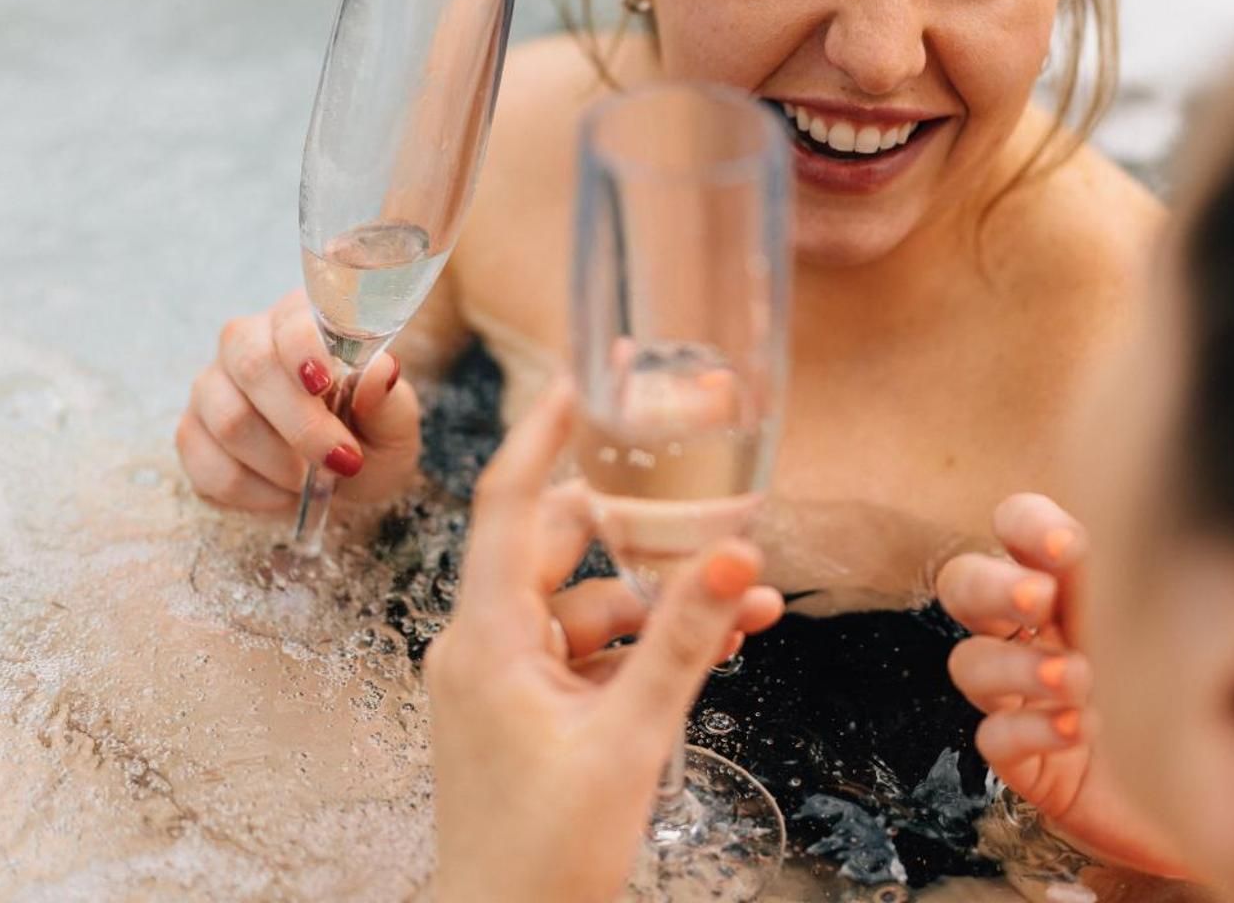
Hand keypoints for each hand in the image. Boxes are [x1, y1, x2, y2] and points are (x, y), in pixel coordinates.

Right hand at [175, 289, 420, 511]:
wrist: (342, 477)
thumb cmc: (369, 438)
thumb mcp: (394, 426)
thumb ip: (387, 400)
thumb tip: (381, 371)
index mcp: (300, 323)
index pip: (291, 321)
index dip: (304, 349)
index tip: (326, 385)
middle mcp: (246, 344)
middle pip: (252, 366)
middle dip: (300, 423)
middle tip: (340, 461)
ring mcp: (212, 388)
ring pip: (227, 419)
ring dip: (278, 463)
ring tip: (311, 480)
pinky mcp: (192, 434)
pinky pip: (206, 464)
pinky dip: (251, 491)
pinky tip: (281, 494)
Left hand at [426, 383, 783, 902]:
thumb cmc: (546, 855)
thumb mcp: (630, 737)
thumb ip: (684, 641)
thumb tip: (737, 558)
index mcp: (487, 640)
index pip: (509, 505)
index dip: (543, 435)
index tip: (579, 379)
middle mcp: (484, 647)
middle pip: (560, 551)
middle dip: (642, 536)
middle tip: (709, 507)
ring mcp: (502, 682)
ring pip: (588, 608)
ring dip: (661, 605)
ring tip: (749, 613)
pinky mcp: (524, 713)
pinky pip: (586, 655)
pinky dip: (642, 649)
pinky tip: (713, 650)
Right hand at [938, 494, 1188, 878]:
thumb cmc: (1230, 702)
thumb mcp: (1220, 627)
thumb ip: (1196, 578)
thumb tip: (1201, 527)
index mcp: (1076, 585)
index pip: (1017, 527)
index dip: (1026, 525)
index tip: (1070, 548)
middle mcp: (1039, 634)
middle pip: (963, 584)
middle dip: (991, 586)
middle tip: (1039, 602)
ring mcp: (1026, 699)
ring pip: (969, 663)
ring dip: (1017, 664)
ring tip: (1078, 681)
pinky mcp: (1028, 765)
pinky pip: (992, 738)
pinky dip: (1029, 729)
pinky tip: (1080, 731)